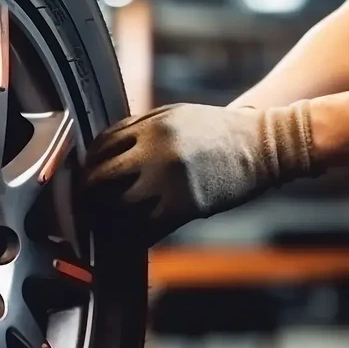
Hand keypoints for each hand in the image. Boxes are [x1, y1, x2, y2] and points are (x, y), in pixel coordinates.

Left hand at [82, 102, 317, 246]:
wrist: (264, 144)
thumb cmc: (218, 132)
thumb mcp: (177, 116)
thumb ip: (141, 129)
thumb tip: (104, 150)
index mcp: (151, 124)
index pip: (102, 146)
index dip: (89, 163)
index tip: (85, 174)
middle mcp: (156, 150)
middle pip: (103, 176)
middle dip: (90, 191)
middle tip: (85, 201)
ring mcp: (169, 179)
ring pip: (121, 204)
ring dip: (111, 213)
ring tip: (106, 217)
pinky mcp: (184, 205)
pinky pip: (147, 224)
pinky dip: (136, 229)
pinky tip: (132, 231)